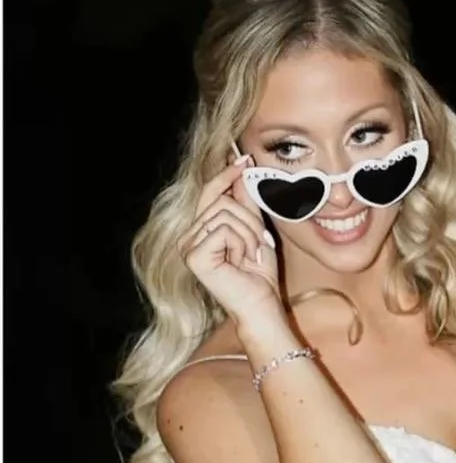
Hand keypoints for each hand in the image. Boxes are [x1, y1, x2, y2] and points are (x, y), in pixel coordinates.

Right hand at [184, 157, 280, 326]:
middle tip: (260, 241)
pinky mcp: (194, 256)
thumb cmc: (259, 273)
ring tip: (252, 254)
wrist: (262, 304)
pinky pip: (224, 229)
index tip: (244, 158)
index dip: (227, 174)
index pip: (211, 192)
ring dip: (249, 233)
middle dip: (249, 218)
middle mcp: (189, 236)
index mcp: (200, 229)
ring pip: (225, 213)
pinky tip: (244, 261)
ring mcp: (188, 246)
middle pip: (221, 200)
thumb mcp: (255, 230)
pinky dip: (242, 243)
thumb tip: (241, 170)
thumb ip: (245, 203)